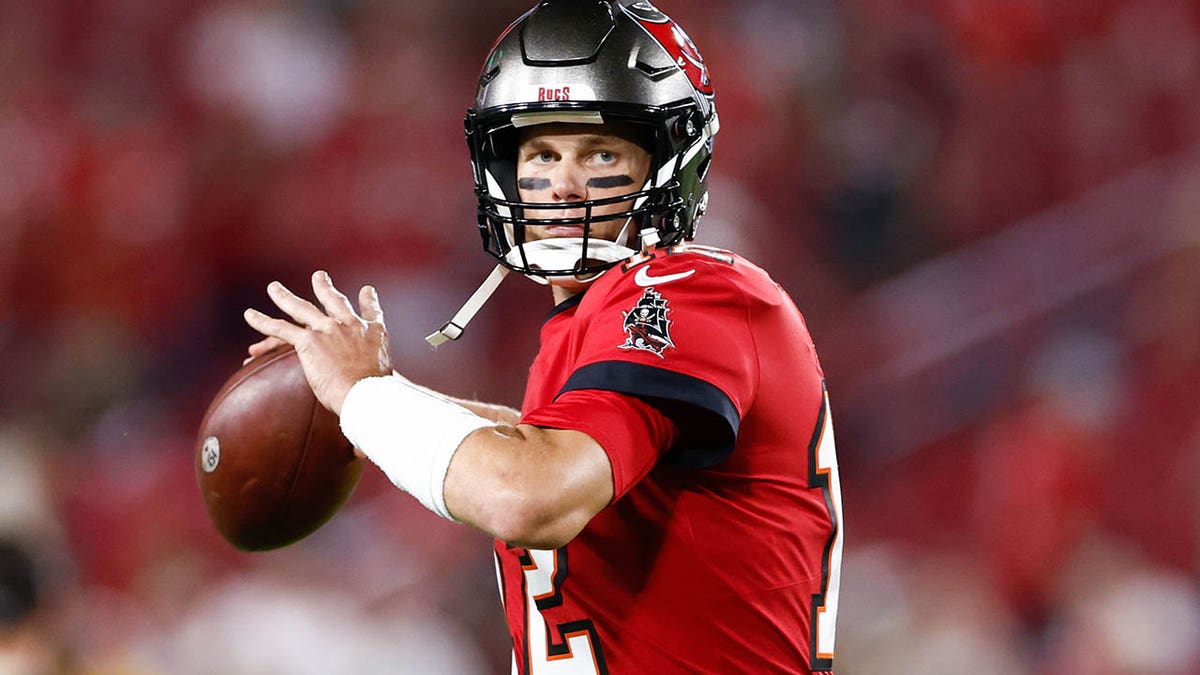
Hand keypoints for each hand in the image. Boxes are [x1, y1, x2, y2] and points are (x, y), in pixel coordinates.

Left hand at [244, 271, 391, 415]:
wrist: (367, 392)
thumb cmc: (379, 393)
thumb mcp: (388, 382)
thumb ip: (382, 387)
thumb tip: (375, 428)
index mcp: (374, 333)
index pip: (372, 312)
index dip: (369, 301)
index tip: (367, 291)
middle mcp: (351, 325)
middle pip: (334, 301)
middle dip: (325, 288)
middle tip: (319, 277)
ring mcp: (328, 329)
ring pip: (301, 308)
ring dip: (285, 297)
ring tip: (274, 288)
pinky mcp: (308, 341)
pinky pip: (280, 328)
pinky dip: (263, 322)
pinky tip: (250, 315)